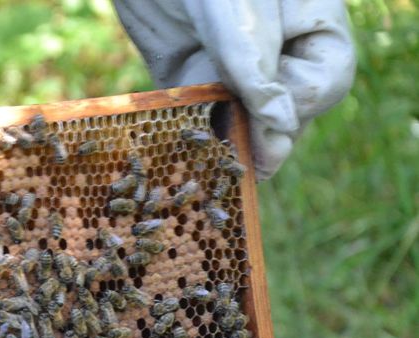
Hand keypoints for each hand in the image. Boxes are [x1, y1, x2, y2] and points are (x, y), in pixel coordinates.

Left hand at [113, 0, 355, 178]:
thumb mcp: (238, 12)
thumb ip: (256, 66)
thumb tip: (278, 128)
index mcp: (308, 22)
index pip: (323, 82)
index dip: (297, 107)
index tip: (265, 118)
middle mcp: (273, 48)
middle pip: (280, 112)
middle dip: (258, 134)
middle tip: (234, 158)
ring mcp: (228, 63)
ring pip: (236, 120)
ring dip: (219, 142)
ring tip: (202, 162)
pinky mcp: (182, 72)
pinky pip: (189, 114)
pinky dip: (181, 135)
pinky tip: (174, 153)